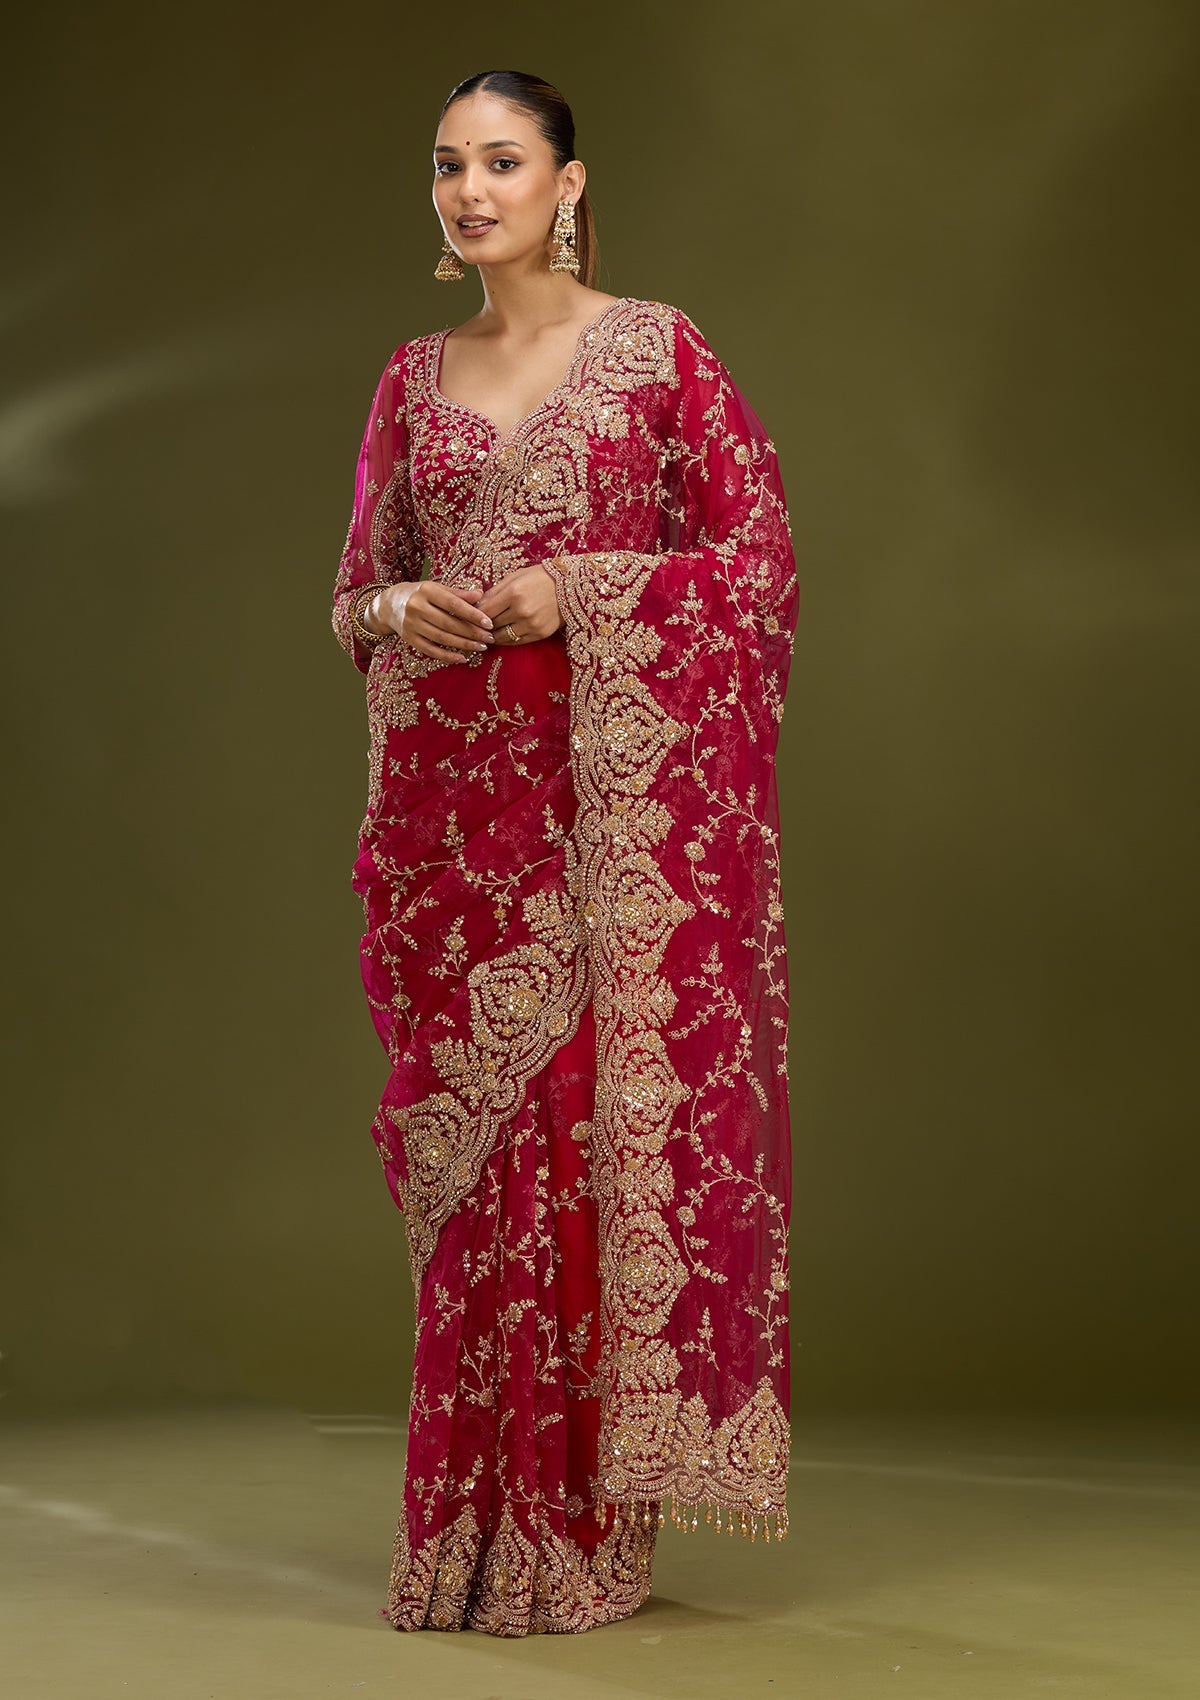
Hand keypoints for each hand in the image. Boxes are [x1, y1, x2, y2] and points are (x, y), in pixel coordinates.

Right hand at [375, 581, 494, 663]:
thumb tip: (481, 595)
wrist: (389, 604)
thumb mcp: (437, 588)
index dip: (473, 614)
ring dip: (463, 644)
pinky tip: (462, 658)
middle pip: (449, 623)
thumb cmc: (420, 594)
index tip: (489, 623)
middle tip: (489, 638)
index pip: (454, 604)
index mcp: (427, 591)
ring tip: (481, 647)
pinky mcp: (409, 639)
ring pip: (442, 638)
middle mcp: (417, 607)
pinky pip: (431, 650)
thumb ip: (458, 593)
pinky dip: (447, 656)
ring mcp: (411, 625)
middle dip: (472, 632)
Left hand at [478, 564, 562, 645]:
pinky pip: (516, 641)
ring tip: (487, 632)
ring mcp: (531, 624)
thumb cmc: (540, 577)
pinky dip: (506, 640)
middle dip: (481, 625)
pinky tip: (502, 635)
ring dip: (492, 635)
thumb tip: (476, 605)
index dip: (474, 615)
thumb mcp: (515, 577)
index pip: (485, 611)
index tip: (470, 616)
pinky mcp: (539, 634)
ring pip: (502, 637)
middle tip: (475, 626)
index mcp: (513, 593)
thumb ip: (495, 591)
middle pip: (491, 625)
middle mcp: (521, 611)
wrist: (570, 586)